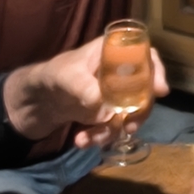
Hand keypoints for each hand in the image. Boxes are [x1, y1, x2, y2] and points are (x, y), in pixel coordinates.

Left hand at [3, 38, 168, 145]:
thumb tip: (105, 108)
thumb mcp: (66, 77)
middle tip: (130, 126)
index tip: (160, 90)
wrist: (34, 100)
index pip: (144, 54)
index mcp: (112, 53)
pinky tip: (81, 140)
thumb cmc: (52, 76)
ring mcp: (113, 95)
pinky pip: (112, 127)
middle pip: (144, 90)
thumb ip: (84, 88)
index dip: (156, 70)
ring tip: (90, 139)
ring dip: (114, 130)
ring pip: (130, 113)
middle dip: (139, 111)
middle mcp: (118, 73)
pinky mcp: (104, 114)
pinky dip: (100, 137)